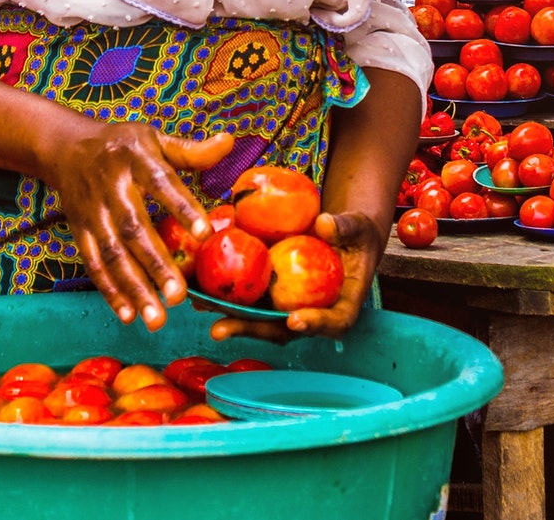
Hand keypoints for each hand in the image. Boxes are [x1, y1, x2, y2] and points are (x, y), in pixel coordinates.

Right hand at [45, 124, 233, 330]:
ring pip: (112, 255)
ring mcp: (92, 213)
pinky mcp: (79, 231)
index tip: (205, 233)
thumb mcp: (154, 138)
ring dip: (133, 288)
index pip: (161, 182)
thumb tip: (228, 142)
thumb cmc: (123, 145)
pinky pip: (93, 264)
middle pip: (133, 229)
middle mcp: (111, 188)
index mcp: (135, 158)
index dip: (181, 207)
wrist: (66, 147)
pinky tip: (128, 315)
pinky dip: (109, 291)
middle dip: (156, 264)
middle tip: (179, 296)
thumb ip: (191, 151)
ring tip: (156, 319)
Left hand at [209, 210, 385, 341]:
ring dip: (225, 315)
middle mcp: (311, 313)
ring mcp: (287, 305)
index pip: (334, 323)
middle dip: (250, 330)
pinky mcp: (270, 294)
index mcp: (341, 305)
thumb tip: (324, 223)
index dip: (315, 325)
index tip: (295, 320)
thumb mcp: (357, 227)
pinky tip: (196, 283)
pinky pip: (246, 297)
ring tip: (197, 305)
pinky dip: (221, 292)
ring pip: (257, 317)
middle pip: (282, 329)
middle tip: (220, 329)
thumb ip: (345, 228)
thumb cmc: (356, 234)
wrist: (342, 235)